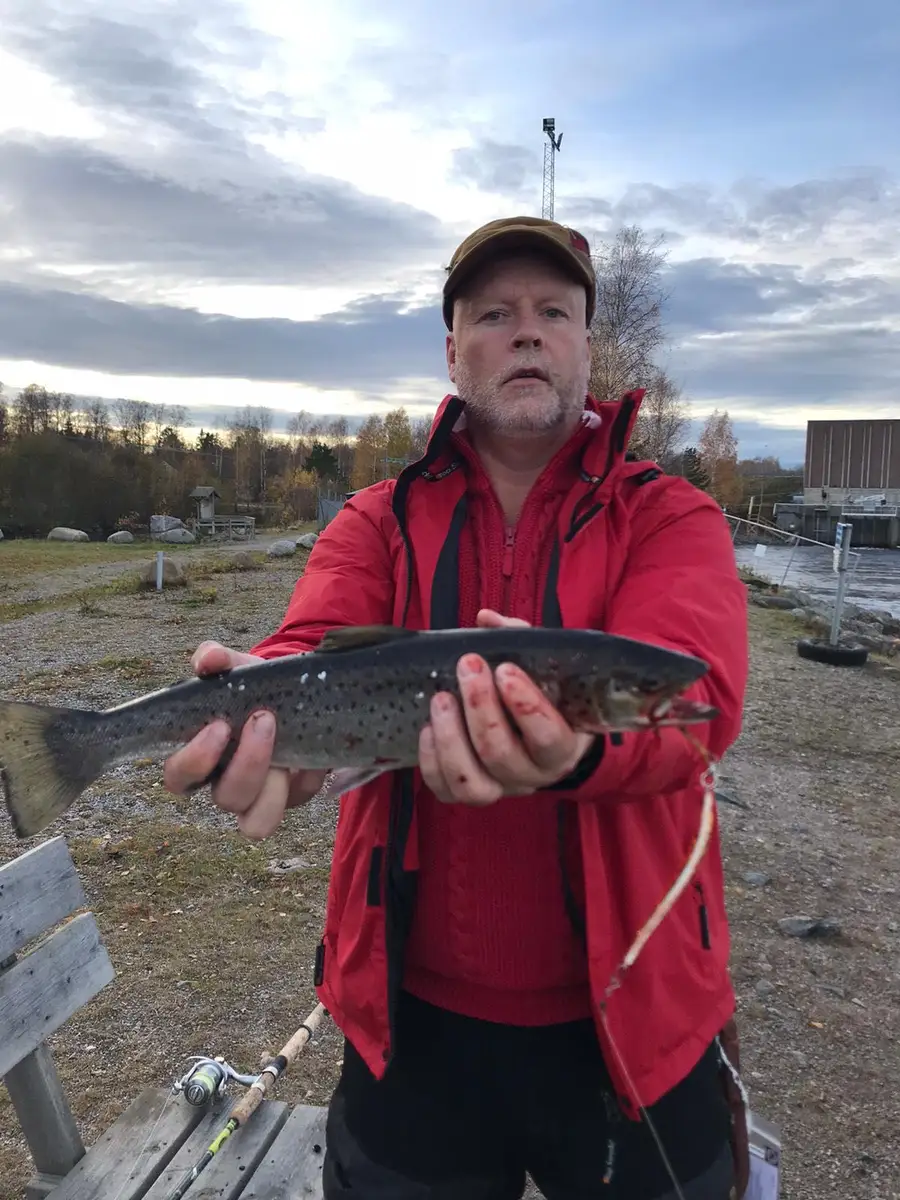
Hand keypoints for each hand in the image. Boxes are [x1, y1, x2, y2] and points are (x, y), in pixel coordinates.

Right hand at [162, 641, 327, 838]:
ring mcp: (262, 796)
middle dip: (247, 763)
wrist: (293, 689)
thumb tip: (207, 659)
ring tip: (287, 740)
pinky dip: (309, 774)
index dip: (194, 761)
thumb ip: (216, 659)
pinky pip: (302, 795)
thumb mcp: (236, 668)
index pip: (178, 777)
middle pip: (225, 800)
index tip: (218, 725)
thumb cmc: (251, 686)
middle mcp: (227, 784)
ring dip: (274, 785)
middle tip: (263, 719)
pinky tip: (312, 746)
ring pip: (259, 822)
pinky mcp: (296, 794)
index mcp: (201, 758)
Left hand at [418, 609, 593, 805]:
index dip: (526, 706)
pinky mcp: (467, 792)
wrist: (539, 734)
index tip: (505, 669)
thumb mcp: (541, 666)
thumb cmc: (540, 693)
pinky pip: (444, 790)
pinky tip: (427, 728)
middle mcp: (532, 774)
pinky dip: (431, 761)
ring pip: (471, 784)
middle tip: (468, 666)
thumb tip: (486, 619)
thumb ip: (519, 639)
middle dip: (480, 708)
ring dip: (451, 739)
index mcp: (561, 747)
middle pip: (502, 755)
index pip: (549, 737)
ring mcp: (499, 788)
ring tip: (441, 698)